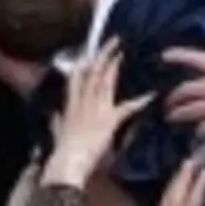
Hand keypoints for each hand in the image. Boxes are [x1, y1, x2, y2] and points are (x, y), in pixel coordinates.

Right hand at [46, 40, 151, 186]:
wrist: (68, 163)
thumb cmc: (62, 152)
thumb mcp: (56, 133)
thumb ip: (57, 123)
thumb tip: (53, 116)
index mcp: (71, 105)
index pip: (77, 78)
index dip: (85, 62)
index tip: (91, 52)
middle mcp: (83, 102)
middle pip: (93, 72)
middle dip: (104, 55)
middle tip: (115, 41)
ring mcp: (96, 109)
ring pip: (105, 81)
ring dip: (115, 65)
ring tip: (122, 52)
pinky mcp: (108, 120)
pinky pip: (127, 108)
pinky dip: (139, 102)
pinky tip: (150, 96)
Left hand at [163, 47, 204, 139]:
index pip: (198, 59)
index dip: (179, 56)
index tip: (165, 56)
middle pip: (186, 90)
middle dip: (173, 97)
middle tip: (169, 103)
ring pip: (189, 111)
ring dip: (178, 115)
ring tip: (173, 118)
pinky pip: (202, 129)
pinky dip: (199, 130)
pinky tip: (200, 131)